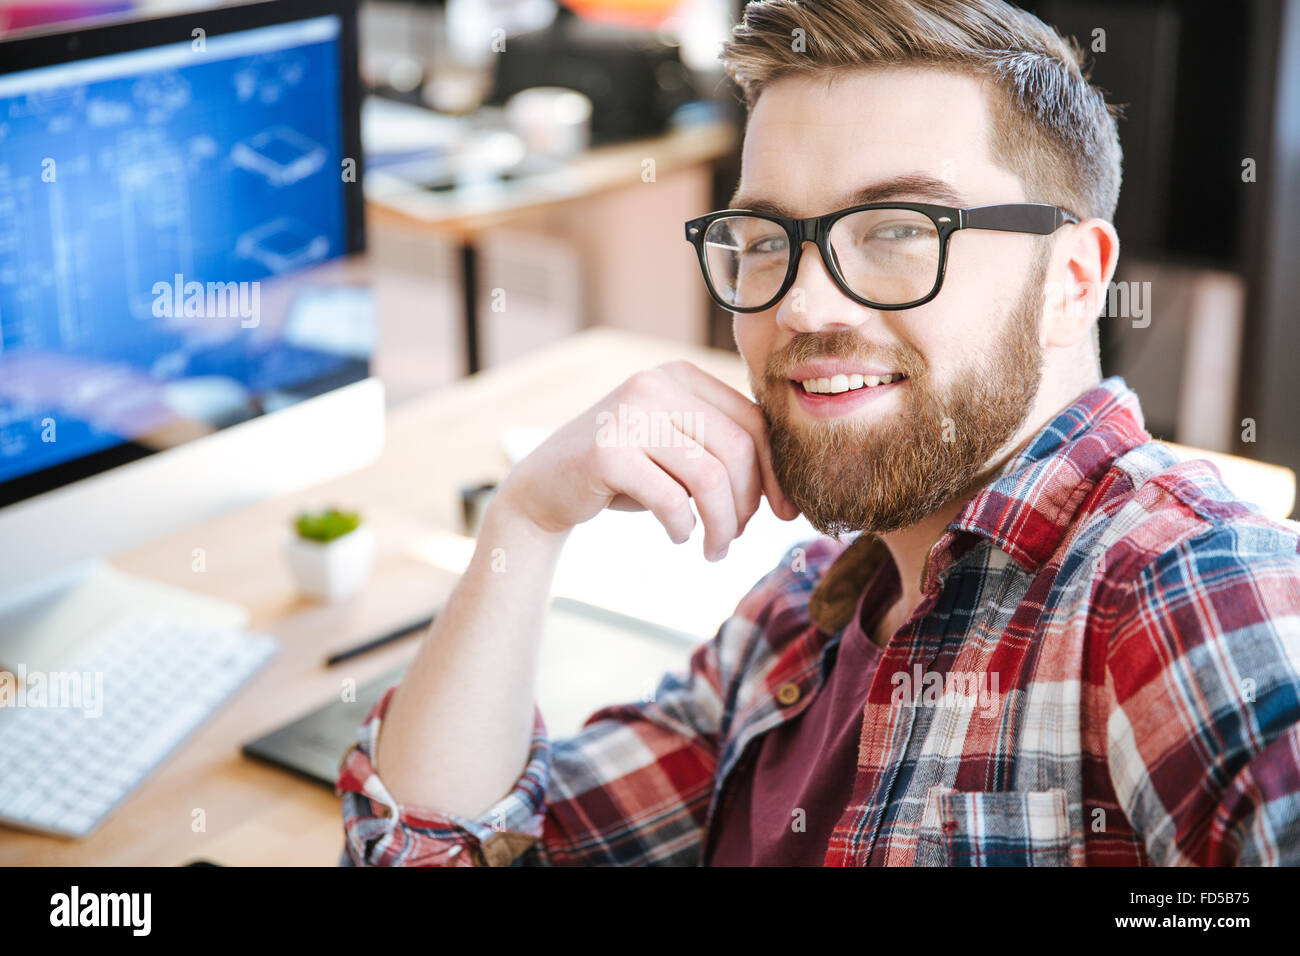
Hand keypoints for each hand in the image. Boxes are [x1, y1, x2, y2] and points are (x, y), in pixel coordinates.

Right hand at [494, 360, 799, 560]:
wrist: (544, 486)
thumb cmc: (623, 473)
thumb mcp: (675, 449)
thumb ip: (721, 449)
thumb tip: (786, 491)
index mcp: (680, 375)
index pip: (753, 422)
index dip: (776, 472)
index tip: (783, 512)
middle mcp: (655, 384)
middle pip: (737, 449)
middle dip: (747, 505)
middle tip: (736, 538)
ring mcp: (628, 414)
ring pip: (710, 477)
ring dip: (721, 524)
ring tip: (714, 548)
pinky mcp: (606, 452)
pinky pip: (671, 499)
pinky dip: (684, 527)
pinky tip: (679, 536)